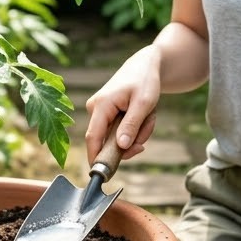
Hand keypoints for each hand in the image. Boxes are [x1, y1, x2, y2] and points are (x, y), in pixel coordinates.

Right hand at [84, 46, 161, 162]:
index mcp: (101, 106)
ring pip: (117, 138)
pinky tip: (143, 116)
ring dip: (137, 133)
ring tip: (148, 116)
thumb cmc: (144, 81)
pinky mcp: (106, 114)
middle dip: (131, 140)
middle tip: (148, 129)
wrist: (145, 65)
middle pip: (108, 141)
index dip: (96, 158)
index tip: (104, 175)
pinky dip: (134, 128)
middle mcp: (94, 109)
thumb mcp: (144, 103)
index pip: (93, 138)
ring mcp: (99, 112)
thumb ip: (131, 125)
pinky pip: (119, 131)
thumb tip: (122, 147)